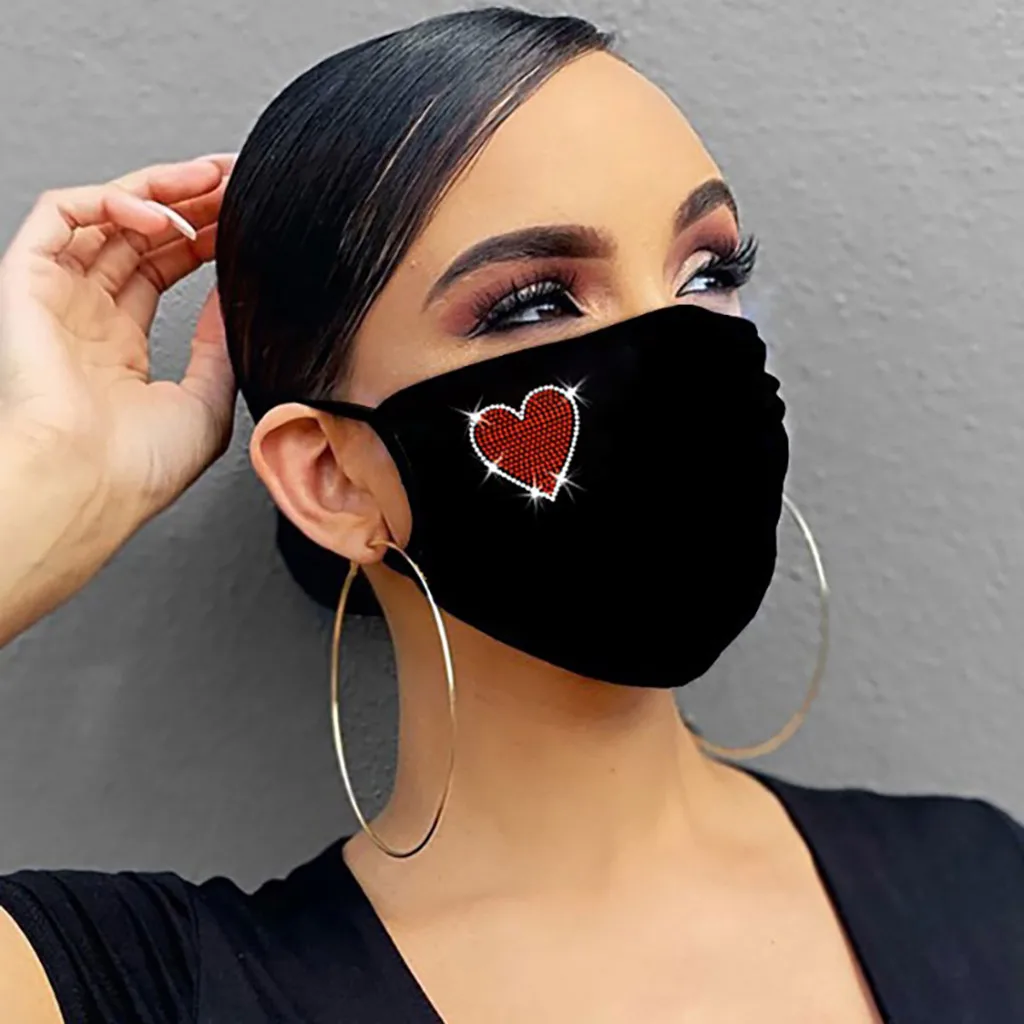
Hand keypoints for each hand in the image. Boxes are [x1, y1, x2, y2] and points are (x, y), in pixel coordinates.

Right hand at [0, 155, 236, 527]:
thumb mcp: (206, 401)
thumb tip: (234, 298)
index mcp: (122, 349)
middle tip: (233, 184)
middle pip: (139, 237)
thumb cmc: (139, 467)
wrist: (92, 486)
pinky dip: (110, 200)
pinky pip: (61, 215)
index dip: (203, 238)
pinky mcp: (28, 282)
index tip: (244, 218)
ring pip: (105, 216)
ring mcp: (59, 298)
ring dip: (160, 190)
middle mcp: (88, 318)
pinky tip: (158, 213)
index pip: (163, 270)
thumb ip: (218, 345)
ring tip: (209, 181)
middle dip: (190, 204)